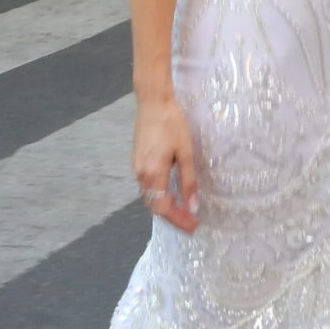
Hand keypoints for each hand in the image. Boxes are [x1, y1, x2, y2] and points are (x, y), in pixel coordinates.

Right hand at [132, 95, 200, 232]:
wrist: (153, 102)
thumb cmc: (172, 124)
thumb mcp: (185, 153)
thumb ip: (188, 181)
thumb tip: (193, 206)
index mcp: (153, 173)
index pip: (163, 208)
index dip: (178, 220)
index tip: (193, 225)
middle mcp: (141, 174)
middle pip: (154, 206)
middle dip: (172, 217)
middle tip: (191, 221)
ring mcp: (136, 167)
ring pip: (149, 196)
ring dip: (165, 206)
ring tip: (183, 210)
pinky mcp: (136, 160)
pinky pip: (146, 186)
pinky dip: (158, 195)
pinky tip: (171, 193)